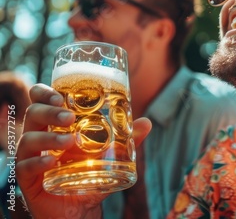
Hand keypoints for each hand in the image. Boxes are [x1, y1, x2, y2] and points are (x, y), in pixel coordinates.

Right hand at [16, 84, 151, 218]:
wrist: (79, 207)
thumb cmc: (89, 173)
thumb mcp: (109, 155)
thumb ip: (127, 139)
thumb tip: (146, 123)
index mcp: (55, 125)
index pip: (40, 100)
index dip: (44, 93)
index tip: (61, 95)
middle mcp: (40, 136)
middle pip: (33, 113)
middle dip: (49, 111)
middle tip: (69, 117)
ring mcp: (31, 157)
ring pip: (29, 139)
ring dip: (49, 138)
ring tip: (69, 141)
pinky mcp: (28, 179)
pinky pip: (24, 167)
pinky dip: (38, 162)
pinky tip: (51, 162)